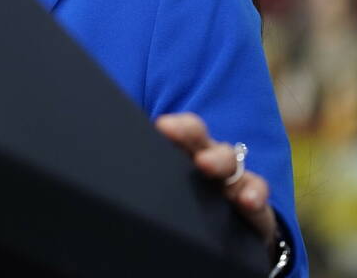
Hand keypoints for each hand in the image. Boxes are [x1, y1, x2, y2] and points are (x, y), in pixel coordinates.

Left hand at [155, 112, 277, 248]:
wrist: (231, 231)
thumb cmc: (190, 200)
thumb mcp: (167, 183)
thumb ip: (144, 172)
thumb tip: (99, 166)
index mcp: (189, 152)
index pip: (183, 131)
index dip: (175, 127)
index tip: (159, 126)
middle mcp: (211, 160)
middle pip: (202, 139)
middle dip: (189, 132)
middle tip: (170, 131)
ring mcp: (234, 179)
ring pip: (232, 161)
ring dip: (220, 160)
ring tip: (207, 165)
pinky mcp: (255, 204)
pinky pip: (257, 193)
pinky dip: (254, 194)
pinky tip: (247, 200)